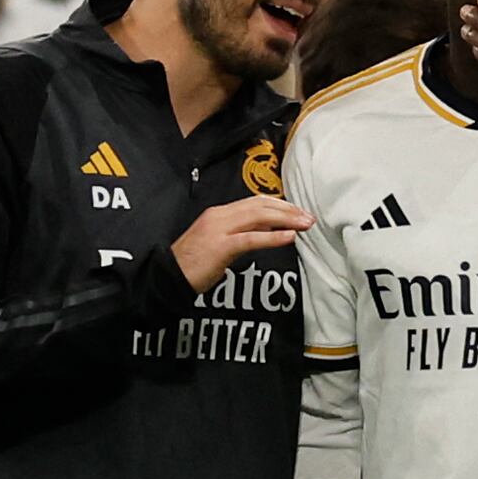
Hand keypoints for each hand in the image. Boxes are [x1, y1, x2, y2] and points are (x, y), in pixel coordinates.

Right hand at [169, 195, 308, 289]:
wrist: (168, 276)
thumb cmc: (194, 263)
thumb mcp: (221, 241)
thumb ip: (243, 232)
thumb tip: (270, 230)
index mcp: (219, 213)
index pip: (255, 202)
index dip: (280, 204)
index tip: (298, 211)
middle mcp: (220, 216)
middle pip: (260, 206)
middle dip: (288, 210)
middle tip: (308, 217)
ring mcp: (219, 230)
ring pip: (258, 217)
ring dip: (286, 220)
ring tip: (305, 224)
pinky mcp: (220, 247)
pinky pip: (251, 238)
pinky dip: (273, 237)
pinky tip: (289, 237)